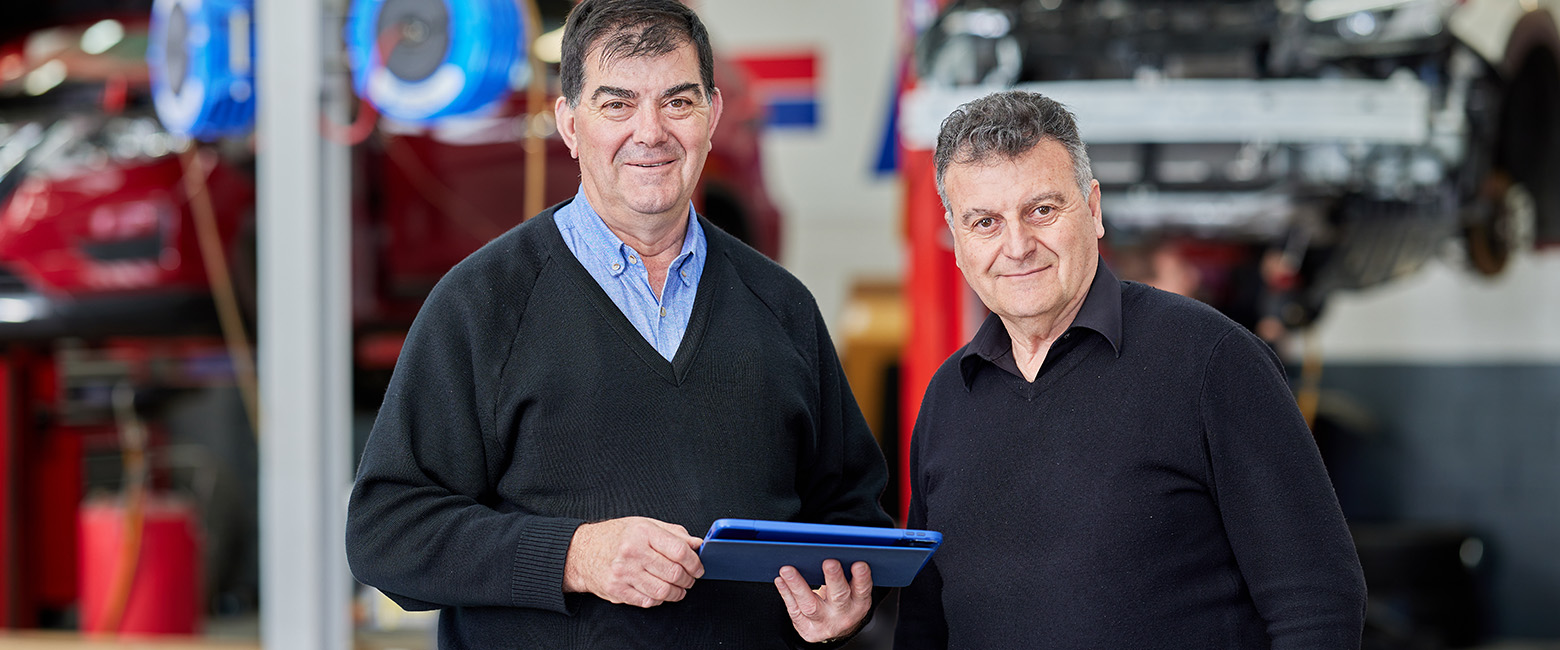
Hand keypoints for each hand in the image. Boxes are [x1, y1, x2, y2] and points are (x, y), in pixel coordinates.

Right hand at [563, 516, 704, 607]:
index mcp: (642, 533)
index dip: (695, 562)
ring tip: (678, 588)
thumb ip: (674, 533)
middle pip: (674, 573)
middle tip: (690, 579)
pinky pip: (648, 601)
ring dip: (677, 593)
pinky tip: (658, 592)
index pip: (680, 551)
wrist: (582, 551)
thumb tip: (697, 544)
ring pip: (663, 591)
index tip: (698, 567)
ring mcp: (623, 573)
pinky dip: (659, 600)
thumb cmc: (615, 536)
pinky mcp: (617, 590)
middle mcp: (632, 553)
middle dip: (688, 580)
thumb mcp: (645, 524)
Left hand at [774, 560, 873, 642]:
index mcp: (859, 603)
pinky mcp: (807, 629)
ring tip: (787, 570)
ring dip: (797, 585)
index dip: (861, 577)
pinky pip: (794, 610)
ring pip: (810, 605)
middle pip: (839, 596)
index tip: (859, 564)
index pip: (862, 589)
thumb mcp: (852, 591)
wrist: (836, 630)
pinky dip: (786, 593)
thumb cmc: (843, 602)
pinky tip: (781, 580)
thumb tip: (830, 548)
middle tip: (829, 562)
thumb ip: (846, 574)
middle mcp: (844, 614)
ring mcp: (825, 624)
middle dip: (834, 578)